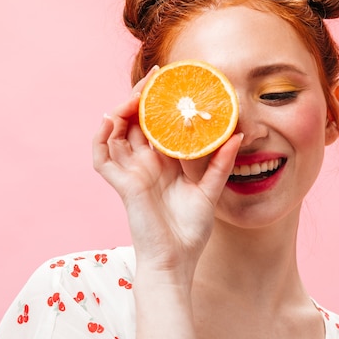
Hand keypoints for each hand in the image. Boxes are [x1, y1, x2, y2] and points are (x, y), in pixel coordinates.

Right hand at [92, 67, 241, 281]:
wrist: (177, 261)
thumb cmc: (190, 231)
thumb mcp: (209, 191)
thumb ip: (220, 163)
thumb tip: (238, 135)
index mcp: (163, 163)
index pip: (156, 125)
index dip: (159, 102)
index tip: (172, 80)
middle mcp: (144, 164)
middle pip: (134, 122)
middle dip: (140, 97)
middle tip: (155, 77)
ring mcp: (131, 173)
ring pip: (115, 133)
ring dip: (122, 110)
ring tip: (137, 93)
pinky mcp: (123, 185)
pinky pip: (102, 157)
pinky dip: (101, 137)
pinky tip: (111, 119)